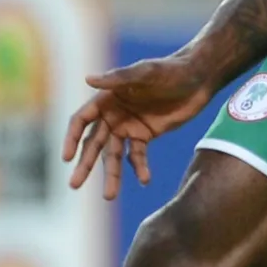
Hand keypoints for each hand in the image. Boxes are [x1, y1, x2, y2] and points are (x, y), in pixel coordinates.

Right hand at [62, 54, 217, 197]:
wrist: (199, 77)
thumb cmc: (170, 70)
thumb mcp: (146, 73)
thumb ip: (119, 78)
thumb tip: (88, 79)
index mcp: (107, 98)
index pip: (82, 120)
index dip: (72, 138)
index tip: (67, 158)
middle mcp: (113, 114)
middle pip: (94, 143)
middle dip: (85, 164)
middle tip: (75, 185)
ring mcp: (128, 126)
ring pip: (113, 155)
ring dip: (111, 175)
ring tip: (108, 196)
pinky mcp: (145, 135)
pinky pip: (137, 156)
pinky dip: (139, 168)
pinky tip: (144, 180)